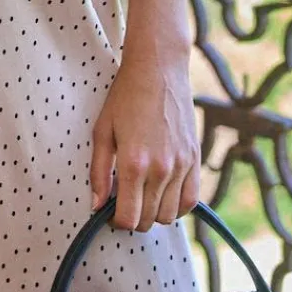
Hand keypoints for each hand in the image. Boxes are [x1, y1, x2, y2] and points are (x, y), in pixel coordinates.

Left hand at [89, 45, 200, 231]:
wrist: (158, 70)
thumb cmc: (125, 97)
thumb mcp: (102, 130)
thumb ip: (98, 171)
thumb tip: (96, 205)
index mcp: (133, 163)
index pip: (128, 218)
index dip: (116, 221)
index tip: (110, 211)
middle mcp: (160, 169)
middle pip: (148, 220)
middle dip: (133, 217)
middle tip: (124, 199)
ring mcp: (181, 165)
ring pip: (168, 215)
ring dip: (153, 212)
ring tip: (142, 194)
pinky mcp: (194, 160)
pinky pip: (189, 201)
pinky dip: (176, 206)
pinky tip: (163, 193)